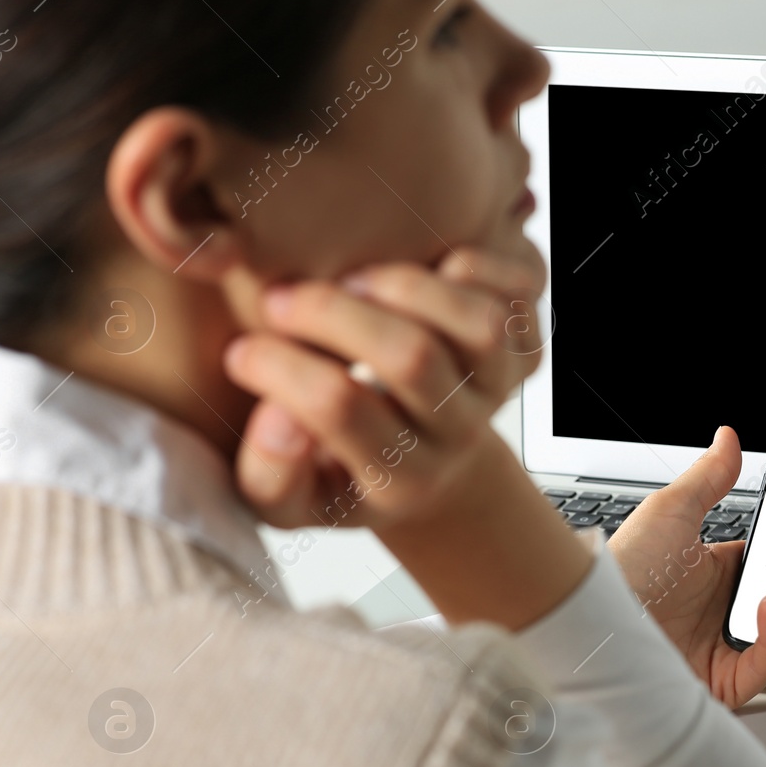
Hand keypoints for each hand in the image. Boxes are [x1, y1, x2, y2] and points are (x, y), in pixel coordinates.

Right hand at [222, 246, 544, 530]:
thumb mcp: (294, 502)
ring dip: (406, 286)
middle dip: (332, 314)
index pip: (340, 409)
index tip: (240, 352)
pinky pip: (518, 293)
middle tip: (279, 300)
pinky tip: (419, 270)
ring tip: (351, 281)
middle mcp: (459, 436)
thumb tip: (278, 418)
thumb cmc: (344, 472)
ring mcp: (500, 389)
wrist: (431, 473)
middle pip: (411, 357)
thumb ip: (270, 476)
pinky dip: (472, 265)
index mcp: (402, 480)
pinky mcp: (525, 347)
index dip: (280, 369)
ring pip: (477, 323)